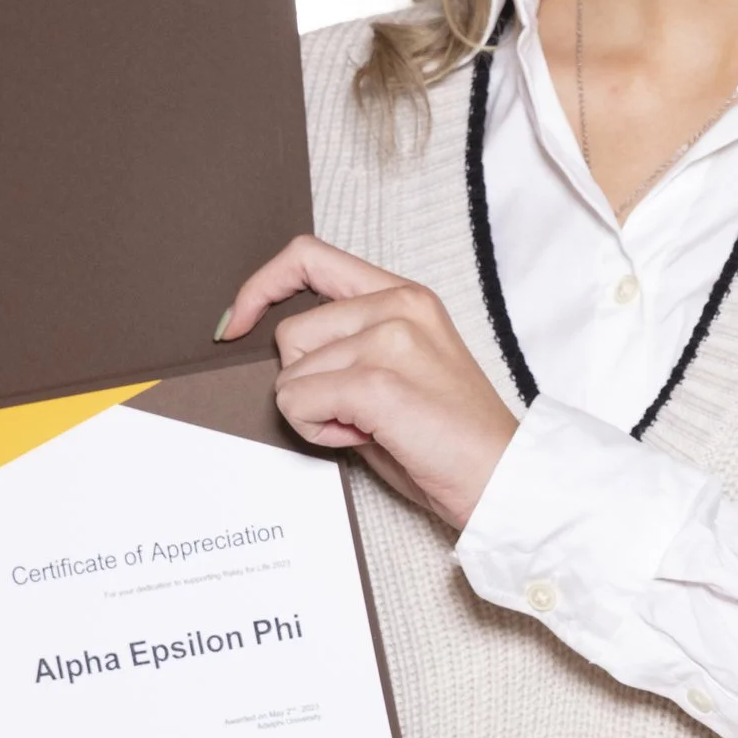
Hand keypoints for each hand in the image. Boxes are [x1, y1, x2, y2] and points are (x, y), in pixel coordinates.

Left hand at [221, 236, 515, 531]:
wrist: (502, 480)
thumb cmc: (452, 440)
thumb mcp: (402, 368)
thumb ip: (349, 345)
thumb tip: (287, 358)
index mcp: (405, 295)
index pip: (309, 256)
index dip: (261, 286)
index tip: (235, 323)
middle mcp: (398, 306)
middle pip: (291, 334)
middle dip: (306, 382)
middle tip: (357, 412)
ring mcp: (389, 340)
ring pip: (290, 375)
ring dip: (315, 413)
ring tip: (371, 427)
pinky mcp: (377, 382)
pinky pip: (299, 402)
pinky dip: (319, 431)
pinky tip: (365, 437)